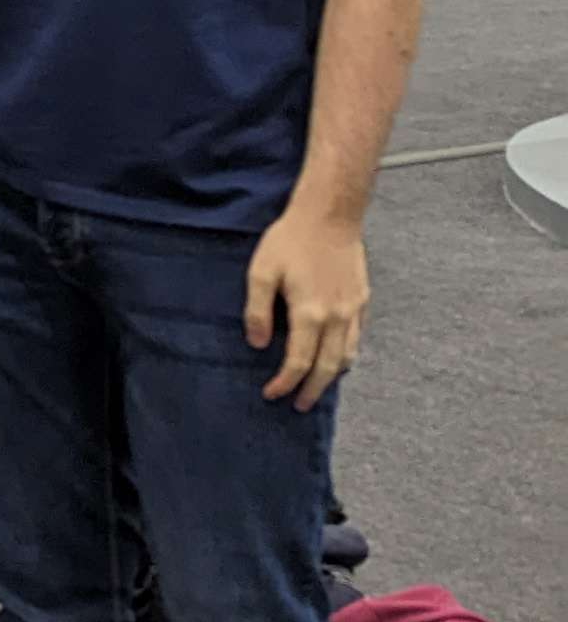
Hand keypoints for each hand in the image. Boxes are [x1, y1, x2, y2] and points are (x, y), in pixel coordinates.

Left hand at [247, 202, 368, 407]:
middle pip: (326, 368)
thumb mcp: (262, 271)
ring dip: (331, 377)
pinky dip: (346, 355)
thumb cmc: (291, 240)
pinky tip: (335, 357)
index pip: (298, 363)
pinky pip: (356, 338)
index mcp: (309, 313)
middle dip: (312, 391)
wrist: (330, 215)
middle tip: (299, 406)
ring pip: (347, 356)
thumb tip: (257, 344)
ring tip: (316, 387)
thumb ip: (257, 311)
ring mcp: (352, 309)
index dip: (284, 384)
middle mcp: (336, 317)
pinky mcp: (362, 299)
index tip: (271, 394)